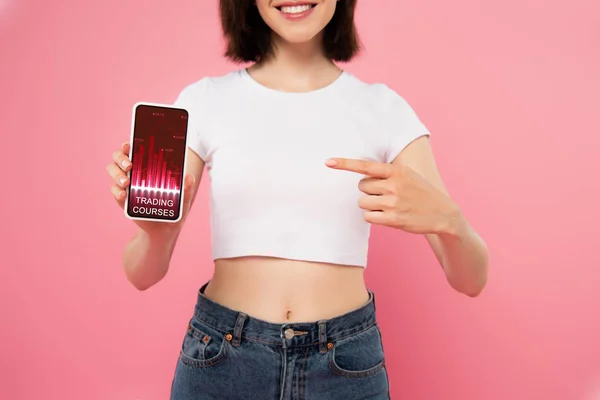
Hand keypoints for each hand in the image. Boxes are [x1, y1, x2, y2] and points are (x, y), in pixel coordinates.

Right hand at [106, 142, 195, 232]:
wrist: (164, 228)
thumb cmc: (174, 208)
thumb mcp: (183, 199)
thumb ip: (186, 189)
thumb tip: (189, 177)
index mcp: (148, 166)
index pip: (135, 149)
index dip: (128, 144)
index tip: (129, 144)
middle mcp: (134, 172)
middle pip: (118, 157)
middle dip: (120, 157)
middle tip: (130, 165)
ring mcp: (126, 185)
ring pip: (113, 171)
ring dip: (117, 174)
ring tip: (126, 182)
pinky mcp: (123, 199)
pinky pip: (114, 191)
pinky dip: (117, 191)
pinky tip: (124, 195)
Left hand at [325, 158, 460, 234]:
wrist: (443, 213)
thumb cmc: (420, 192)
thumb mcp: (407, 176)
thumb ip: (387, 173)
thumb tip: (361, 174)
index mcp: (397, 171)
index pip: (366, 166)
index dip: (345, 164)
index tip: (328, 162)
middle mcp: (394, 185)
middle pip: (361, 187)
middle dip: (368, 191)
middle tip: (384, 195)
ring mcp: (393, 203)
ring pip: (363, 202)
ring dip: (370, 205)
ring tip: (388, 206)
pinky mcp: (393, 219)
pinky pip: (368, 217)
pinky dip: (373, 217)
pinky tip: (387, 216)